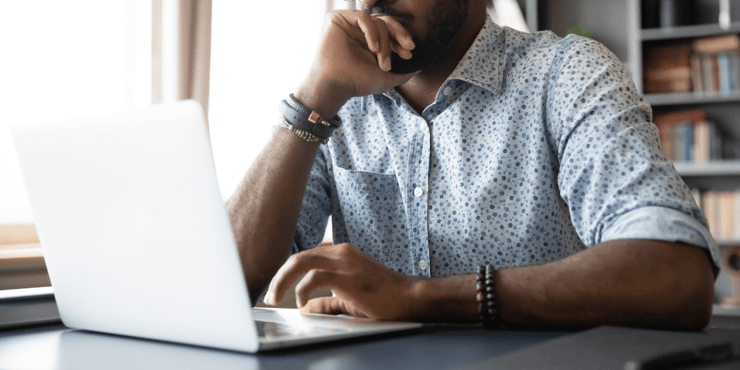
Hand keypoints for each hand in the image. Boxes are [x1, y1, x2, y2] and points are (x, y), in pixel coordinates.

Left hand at [264, 243, 421, 320]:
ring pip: (300, 262)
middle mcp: (340, 252)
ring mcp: (343, 261)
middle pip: (297, 257)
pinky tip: (302, 302)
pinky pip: (313, 277)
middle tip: (269, 295)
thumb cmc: (384, 298)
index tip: (276, 289)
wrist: (409, 298)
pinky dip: (302, 289)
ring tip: (275, 297)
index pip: (305, 257)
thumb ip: (327, 302)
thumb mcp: (349, 298)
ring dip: (282, 281)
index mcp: (341, 253)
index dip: (286, 273)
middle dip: (278, 276)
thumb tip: (307, 308)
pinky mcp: (346, 275)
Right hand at [295, 10, 417, 117]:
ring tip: (382, 61)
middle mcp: (359, 31)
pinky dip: (372, 32)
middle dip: (400, 35)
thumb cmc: (356, 83)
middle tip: (408, 47)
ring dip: (385, 43)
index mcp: (369, 41)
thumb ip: (403, 73)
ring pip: (377, 22)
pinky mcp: (338, 19)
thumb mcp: (386, 79)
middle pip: (386, 22)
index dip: (402, 40)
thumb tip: (419, 67)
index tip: (409, 54)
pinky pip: (363, 17)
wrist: (335, 86)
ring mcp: (349, 24)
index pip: (390, 32)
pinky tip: (373, 48)